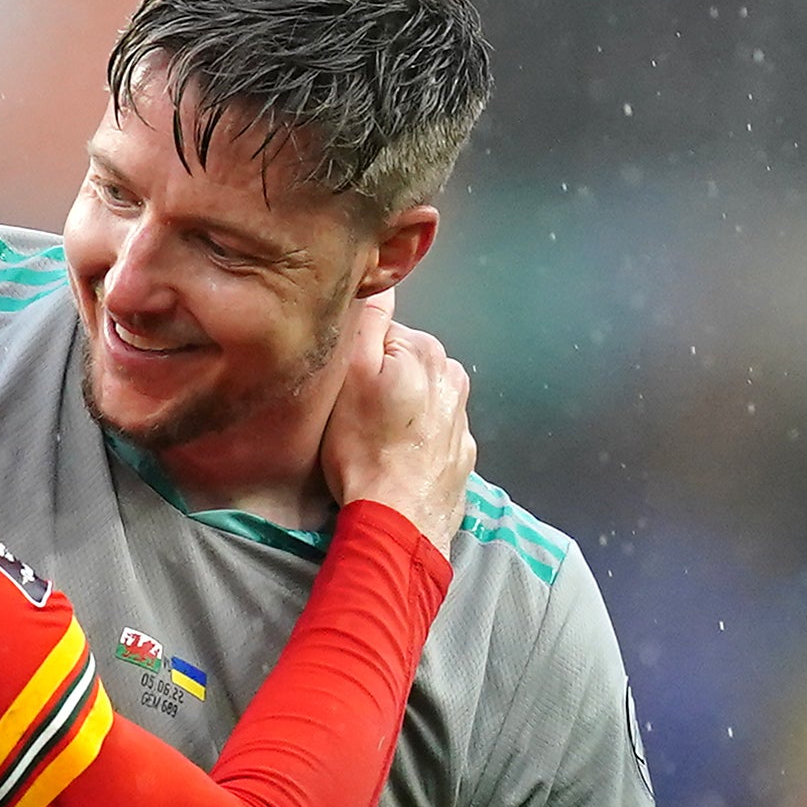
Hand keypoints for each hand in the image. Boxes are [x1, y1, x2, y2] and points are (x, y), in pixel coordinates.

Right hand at [314, 290, 473, 551]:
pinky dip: (415, 443)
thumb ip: (368, 322)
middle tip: (355, 418)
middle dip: (382, 384)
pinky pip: (433, 435)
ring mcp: (463, 419)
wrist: (398, 524)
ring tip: (375, 443)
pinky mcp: (463, 455)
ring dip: (400, 413)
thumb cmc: (365, 452)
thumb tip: (378, 282)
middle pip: (405, 366)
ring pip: (421, 400)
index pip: (384, 336)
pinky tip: (396, 462)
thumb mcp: (351, 377)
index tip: (344, 387)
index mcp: (427, 352)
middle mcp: (453, 378)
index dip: (357, 359)